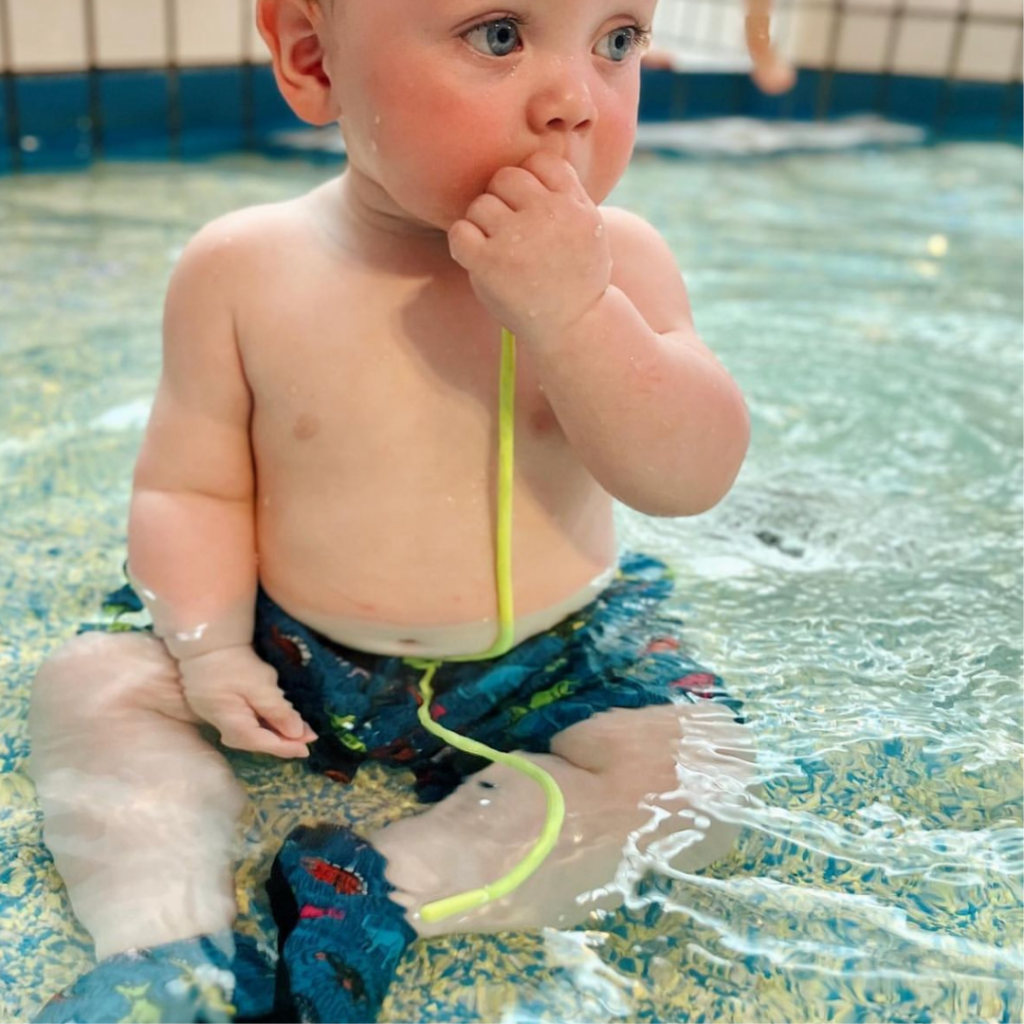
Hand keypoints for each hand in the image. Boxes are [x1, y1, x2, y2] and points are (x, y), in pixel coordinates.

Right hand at [179, 645, 316, 757]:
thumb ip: (277, 710)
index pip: (262, 743)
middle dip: (284, 742)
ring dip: (277, 733)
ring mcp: (220, 721)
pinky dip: (267, 724)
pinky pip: (248, 725)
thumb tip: (297, 734)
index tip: (308, 749)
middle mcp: (224, 728)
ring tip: (301, 732)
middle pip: (258, 741)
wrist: (206, 647)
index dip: (286, 747)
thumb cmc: (232, 663)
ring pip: (253, 734)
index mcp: (231, 723)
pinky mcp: (223, 713)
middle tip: (309, 738)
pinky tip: (281, 721)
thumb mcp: (259, 685)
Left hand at [448, 151, 611, 340]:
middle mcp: (548, 216)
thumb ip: (566, 192)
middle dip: (503, 199)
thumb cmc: (577, 275)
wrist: (575, 326)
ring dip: (483, 224)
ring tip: (500, 249)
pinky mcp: (490, 264)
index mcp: (573, 204)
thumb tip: (537, 152)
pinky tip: (479, 258)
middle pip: (505, 178)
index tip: (534, 209)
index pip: (539, 162)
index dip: (531, 181)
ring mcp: (517, 239)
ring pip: (480, 204)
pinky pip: (459, 231)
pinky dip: (463, 243)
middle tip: (511, 231)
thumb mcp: (589, 227)